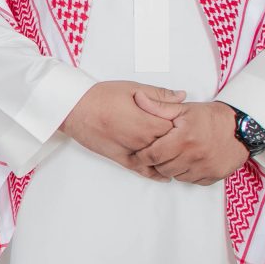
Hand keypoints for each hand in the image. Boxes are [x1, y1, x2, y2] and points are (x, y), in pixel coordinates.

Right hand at [59, 80, 184, 172]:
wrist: (75, 109)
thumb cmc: (101, 96)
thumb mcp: (133, 88)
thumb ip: (159, 94)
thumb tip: (182, 96)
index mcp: (149, 121)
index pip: (179, 128)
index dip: (185, 125)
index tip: (190, 122)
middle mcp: (143, 140)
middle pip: (172, 146)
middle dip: (180, 143)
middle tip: (188, 140)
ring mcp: (133, 151)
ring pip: (159, 160)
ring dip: (169, 159)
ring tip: (179, 157)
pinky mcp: (121, 159)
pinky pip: (142, 171)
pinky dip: (155, 174)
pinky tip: (164, 175)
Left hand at [131, 94, 251, 184]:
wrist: (242, 127)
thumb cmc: (210, 117)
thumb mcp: (183, 108)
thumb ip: (158, 106)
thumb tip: (137, 98)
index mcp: (184, 139)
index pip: (153, 155)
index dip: (142, 156)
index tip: (138, 154)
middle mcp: (195, 156)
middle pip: (163, 168)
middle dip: (157, 162)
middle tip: (159, 152)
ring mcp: (206, 168)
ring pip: (177, 176)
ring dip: (173, 168)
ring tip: (176, 155)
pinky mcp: (215, 176)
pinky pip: (193, 181)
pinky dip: (188, 174)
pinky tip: (190, 161)